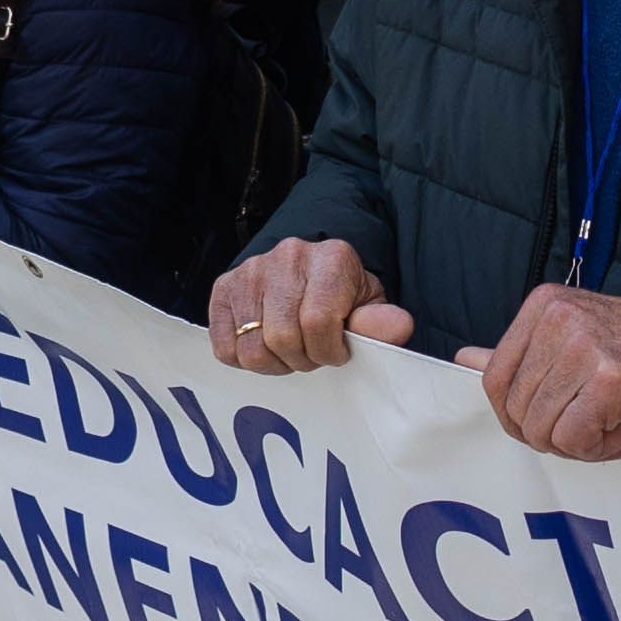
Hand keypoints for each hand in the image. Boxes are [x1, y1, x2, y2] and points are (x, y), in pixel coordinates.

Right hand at [209, 237, 409, 373]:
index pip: (318, 322)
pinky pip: (225, 346)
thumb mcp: (369, 307)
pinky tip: (264, 344)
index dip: (328, 351)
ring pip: (251, 348)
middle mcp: (287, 257)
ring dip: (273, 363)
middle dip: (301, 360)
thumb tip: (397, 328)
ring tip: (289, 351)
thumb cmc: (343, 297)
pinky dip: (244, 358)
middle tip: (312, 354)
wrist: (309, 273)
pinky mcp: (224, 288)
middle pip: (282, 338)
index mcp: (331, 258)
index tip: (337, 353)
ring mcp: (250, 271)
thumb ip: (381, 322)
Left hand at [460, 284, 620, 458]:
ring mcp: (585, 347)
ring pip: (543, 426)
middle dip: (544, 434)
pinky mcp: (609, 378)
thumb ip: (518, 352)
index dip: (510, 415)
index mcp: (542, 305)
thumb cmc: (620, 348)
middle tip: (578, 431)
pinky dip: (592, 450)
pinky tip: (616, 436)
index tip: (535, 426)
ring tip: (601, 432)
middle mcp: (560, 320)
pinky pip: (573, 436)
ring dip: (571, 445)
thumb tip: (464, 359)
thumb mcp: (565, 335)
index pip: (496, 377)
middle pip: (518, 407)